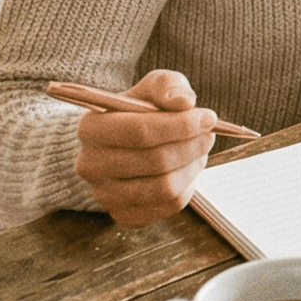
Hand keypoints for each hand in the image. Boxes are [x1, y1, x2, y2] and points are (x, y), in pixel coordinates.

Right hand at [71, 69, 227, 225]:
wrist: (122, 145)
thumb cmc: (139, 111)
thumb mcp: (152, 87)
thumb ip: (168, 86)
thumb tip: (184, 103)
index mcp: (91, 128)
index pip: (140, 132)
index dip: (181, 126)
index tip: (209, 118)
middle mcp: (90, 165)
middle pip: (156, 161)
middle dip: (192, 146)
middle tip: (208, 134)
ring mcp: (104, 194)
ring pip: (165, 187)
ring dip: (192, 166)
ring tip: (199, 151)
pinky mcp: (122, 215)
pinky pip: (168, 206)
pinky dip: (187, 187)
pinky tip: (186, 169)